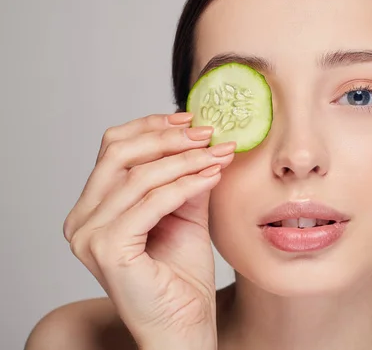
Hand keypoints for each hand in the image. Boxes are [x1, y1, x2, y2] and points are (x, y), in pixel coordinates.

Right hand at [63, 112, 234, 348]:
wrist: (184, 324)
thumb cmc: (182, 275)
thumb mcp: (184, 212)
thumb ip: (185, 177)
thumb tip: (203, 137)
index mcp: (93, 207)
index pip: (114, 148)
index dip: (151, 126)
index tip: (190, 118)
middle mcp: (82, 218)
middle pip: (120, 154)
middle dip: (169, 137)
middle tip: (208, 133)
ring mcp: (89, 235)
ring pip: (140, 175)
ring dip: (186, 160)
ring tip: (219, 154)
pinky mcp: (107, 248)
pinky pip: (152, 201)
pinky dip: (186, 184)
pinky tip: (212, 176)